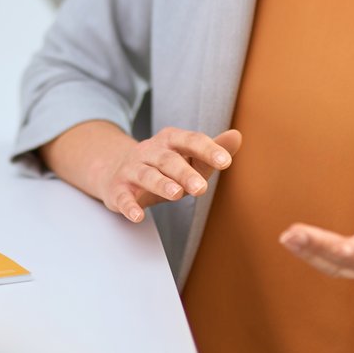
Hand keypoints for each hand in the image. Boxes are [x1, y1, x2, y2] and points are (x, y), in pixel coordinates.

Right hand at [97, 127, 242, 223]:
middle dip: (184, 173)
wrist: (117, 171)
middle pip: (167, 160)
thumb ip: (211, 151)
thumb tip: (236, 136)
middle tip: (201, 188)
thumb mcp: (187, 157)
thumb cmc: (161, 167)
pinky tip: (138, 216)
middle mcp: (149, 151)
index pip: (190, 140)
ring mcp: (132, 169)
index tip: (225, 161)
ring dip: (161, 184)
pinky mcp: (118, 190)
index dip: (207, 150)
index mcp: (170, 140)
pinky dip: (129, 207)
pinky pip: (123, 198)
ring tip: (176, 195)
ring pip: (146, 174)